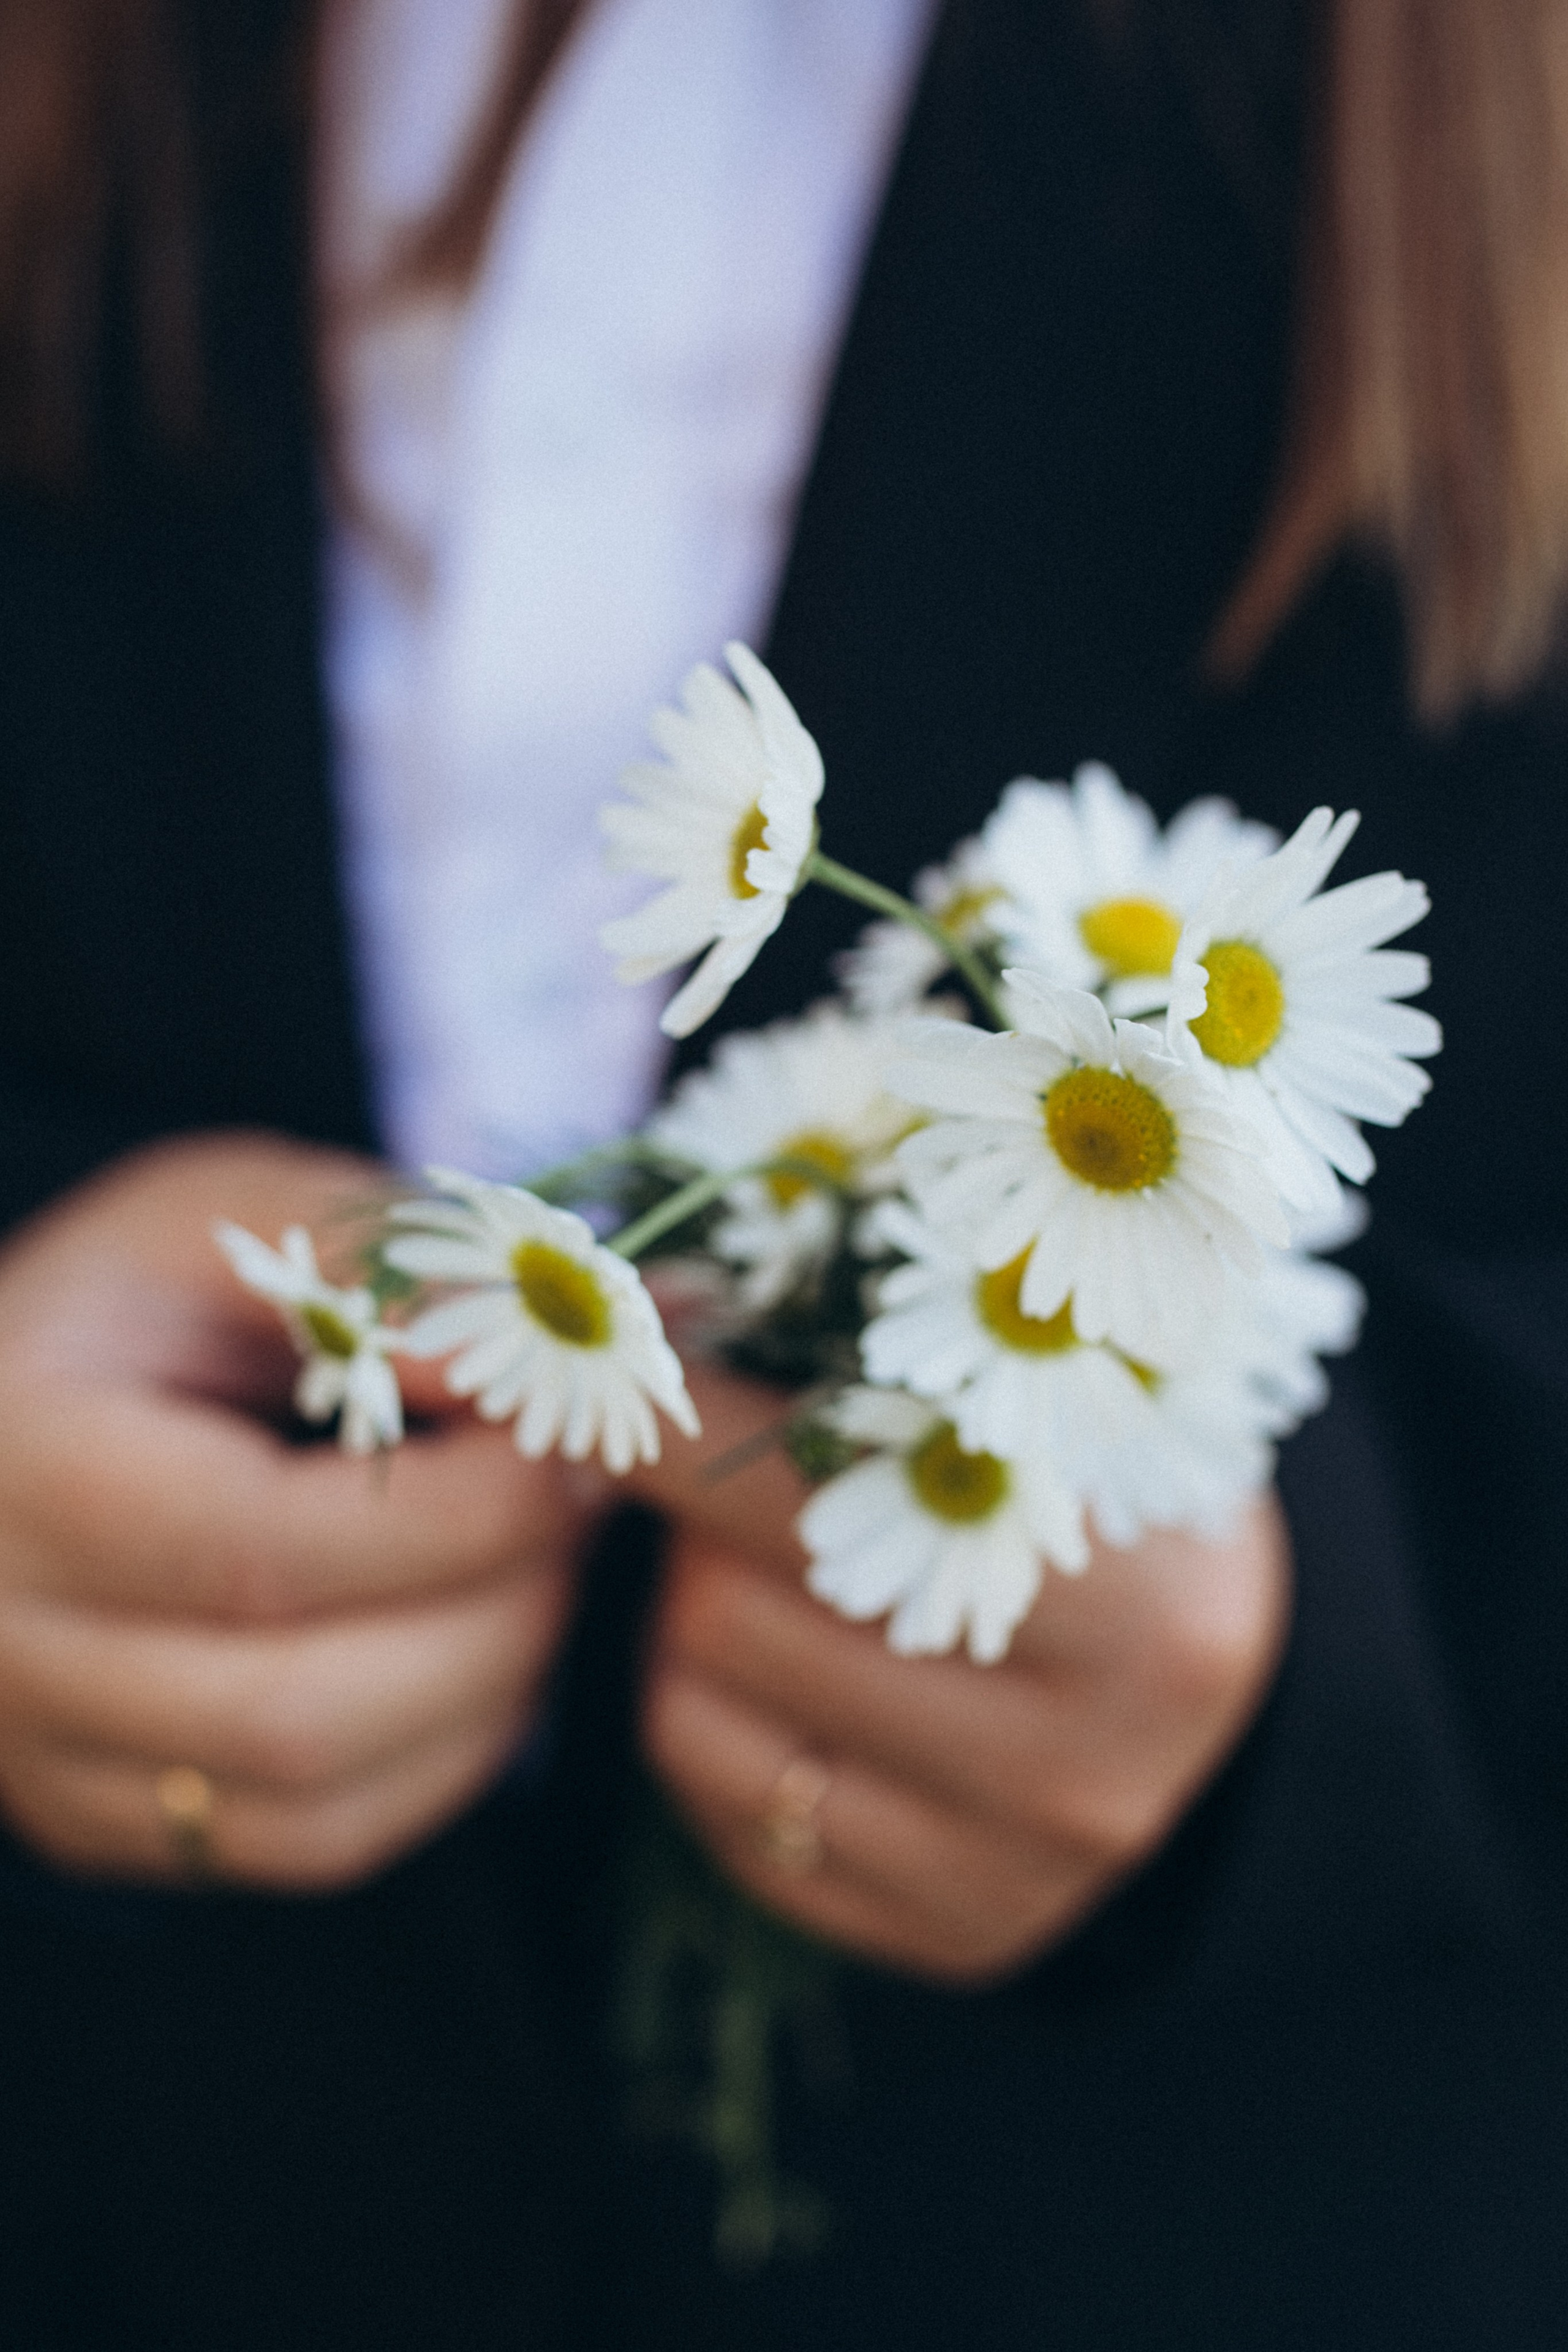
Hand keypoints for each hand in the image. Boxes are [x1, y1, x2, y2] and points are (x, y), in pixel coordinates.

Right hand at [0, 1133, 592, 1889]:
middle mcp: (9, 1646)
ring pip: (319, 1805)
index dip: (457, 1516)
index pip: (263, 1553)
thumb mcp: (227, 1217)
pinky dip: (440, 1760)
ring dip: (488, 1693)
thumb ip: (380, 1270)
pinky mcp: (105, 1819)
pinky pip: (310, 1844)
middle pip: (298, 1711)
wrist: (3, 1410)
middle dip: (497, 1612)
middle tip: (578, 1507)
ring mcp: (48, 1757)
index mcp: (26, 1473)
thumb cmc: (124, 1297)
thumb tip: (554, 1349)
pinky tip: (481, 1648)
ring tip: (540, 1567)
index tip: (567, 1445)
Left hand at [631, 1354, 1289, 1982]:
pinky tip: (773, 1669)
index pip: (822, 1494)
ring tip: (743, 1566)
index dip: (687, 1422)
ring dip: (681, 1619)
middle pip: (731, 1614)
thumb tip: (658, 1308)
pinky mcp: (951, 1936)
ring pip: (696, 1719)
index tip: (621, 1367)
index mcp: (1138, 1611)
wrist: (1212, 1662)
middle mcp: (1079, 1770)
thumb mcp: (1056, 1400)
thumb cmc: (1114, 1487)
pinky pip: (725, 1820)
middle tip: (711, 1477)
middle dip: (687, 1527)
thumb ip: (888, 1356)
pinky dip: (712, 1726)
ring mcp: (1011, 1873)